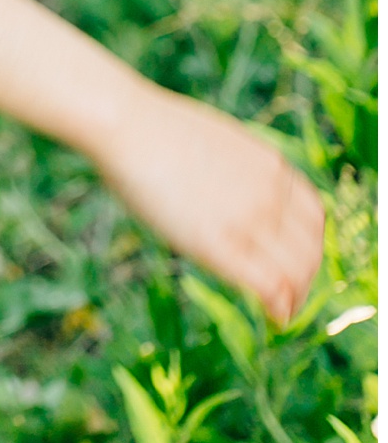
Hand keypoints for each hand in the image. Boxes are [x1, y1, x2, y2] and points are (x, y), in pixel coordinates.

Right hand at [91, 80, 325, 326]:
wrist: (127, 123)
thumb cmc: (157, 131)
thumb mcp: (218, 144)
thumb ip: (242, 172)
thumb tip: (237, 195)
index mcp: (271, 166)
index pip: (315, 218)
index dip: (310, 246)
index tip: (295, 262)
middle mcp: (270, 193)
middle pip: (311, 249)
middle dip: (305, 277)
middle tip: (289, 295)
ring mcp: (248, 217)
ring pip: (297, 272)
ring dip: (295, 296)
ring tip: (282, 311)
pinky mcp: (220, 243)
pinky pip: (270, 284)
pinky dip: (279, 307)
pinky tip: (275, 318)